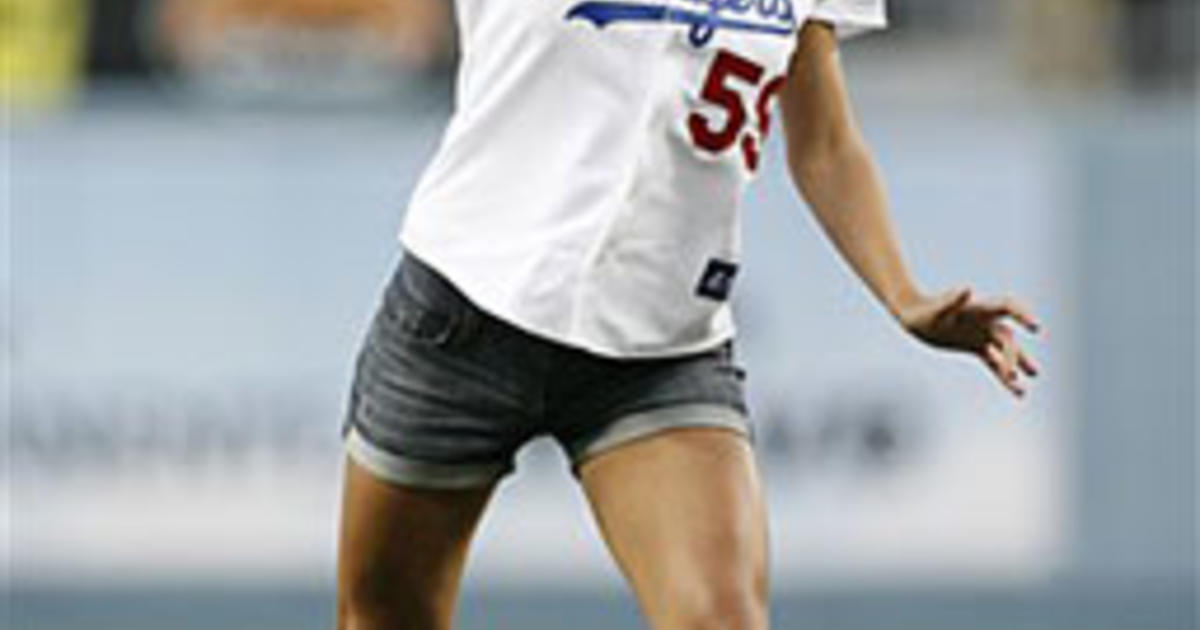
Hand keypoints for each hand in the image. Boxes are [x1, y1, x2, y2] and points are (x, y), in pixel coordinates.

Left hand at [895, 288, 1040, 397]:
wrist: (915, 317)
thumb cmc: (926, 311)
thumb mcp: (937, 309)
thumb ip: (952, 300)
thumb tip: (966, 288)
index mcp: (980, 309)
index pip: (1008, 307)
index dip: (1023, 315)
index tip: (1035, 328)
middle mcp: (986, 321)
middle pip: (1007, 338)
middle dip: (1012, 356)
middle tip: (1011, 374)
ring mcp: (982, 334)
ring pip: (1005, 352)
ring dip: (1018, 364)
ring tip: (1033, 377)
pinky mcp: (975, 347)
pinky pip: (994, 363)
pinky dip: (1004, 377)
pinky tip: (1018, 391)